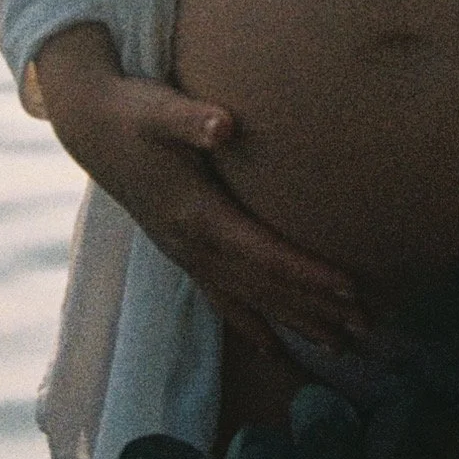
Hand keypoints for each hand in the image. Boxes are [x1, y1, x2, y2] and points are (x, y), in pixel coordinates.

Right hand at [26, 23, 374, 358]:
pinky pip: (222, 301)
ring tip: (341, 347)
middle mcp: (193, 246)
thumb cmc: (134, 113)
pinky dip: (251, 326)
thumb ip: (192, 119)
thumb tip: (224, 124)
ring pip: (248, 302)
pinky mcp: (182, 253)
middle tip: (368, 328)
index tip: (351, 288)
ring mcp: (186, 255)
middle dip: (316, 309)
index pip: (264, 254)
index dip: (308, 274)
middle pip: (265, 288)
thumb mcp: (159, 109)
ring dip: (294, 324)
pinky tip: (274, 349)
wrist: (90, 127)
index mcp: (197, 216)